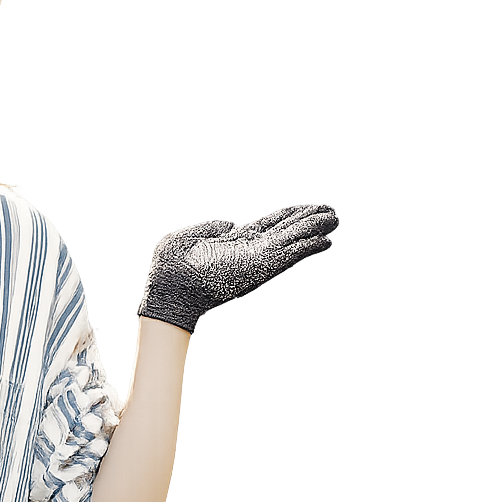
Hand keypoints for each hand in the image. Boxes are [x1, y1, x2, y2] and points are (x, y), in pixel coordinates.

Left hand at [136, 204, 337, 332]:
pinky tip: (323, 241)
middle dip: (306, 221)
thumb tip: (226, 223)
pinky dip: (305, 248)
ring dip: (312, 230)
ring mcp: (254, 260)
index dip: (284, 217)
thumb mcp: (185, 238)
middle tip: (329, 211)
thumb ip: (207, 228)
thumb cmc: (169, 270)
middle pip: (283, 231)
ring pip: (290, 241)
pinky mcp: (256, 268)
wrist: (168, 291)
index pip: (264, 227)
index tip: (302, 209)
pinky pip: (286, 256)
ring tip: (333, 219)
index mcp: (231, 244)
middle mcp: (247, 252)